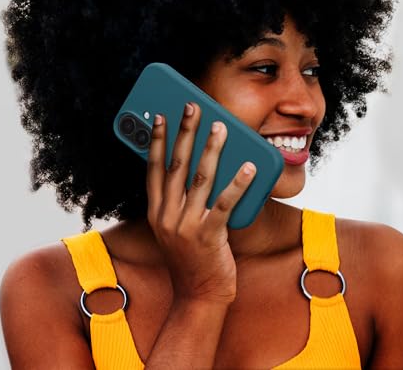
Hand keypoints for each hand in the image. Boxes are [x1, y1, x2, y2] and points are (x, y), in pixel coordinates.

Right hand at [146, 102, 256, 304]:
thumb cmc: (190, 257)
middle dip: (184, 132)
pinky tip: (249, 166)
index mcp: (156, 211)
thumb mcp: (176, 227)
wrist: (197, 296)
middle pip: (176, 165)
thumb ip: (180, 200)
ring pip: (200, 179)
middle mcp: (166, 215)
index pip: (153, 168)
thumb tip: (199, 165)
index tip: (160, 116)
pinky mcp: (208, 237)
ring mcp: (185, 227)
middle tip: (192, 107)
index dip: (156, 140)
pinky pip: (225, 204)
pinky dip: (238, 184)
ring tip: (221, 127)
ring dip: (211, 149)